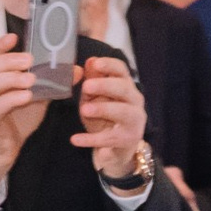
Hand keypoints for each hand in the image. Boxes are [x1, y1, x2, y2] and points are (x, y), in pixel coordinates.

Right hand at [0, 33, 45, 197]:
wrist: (4, 149)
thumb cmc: (18, 119)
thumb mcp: (38, 98)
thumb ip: (52, 83)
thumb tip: (77, 69)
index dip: (1, 44)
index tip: (15, 37)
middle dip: (10, 60)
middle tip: (30, 60)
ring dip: (11, 78)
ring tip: (30, 79)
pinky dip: (11, 99)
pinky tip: (26, 97)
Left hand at [75, 48, 152, 182]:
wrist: (114, 150)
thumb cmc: (104, 118)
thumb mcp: (94, 98)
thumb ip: (92, 80)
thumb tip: (90, 61)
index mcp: (126, 87)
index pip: (122, 70)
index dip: (110, 65)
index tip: (96, 63)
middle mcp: (135, 102)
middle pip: (124, 89)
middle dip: (105, 85)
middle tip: (86, 86)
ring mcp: (134, 122)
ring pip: (123, 112)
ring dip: (103, 109)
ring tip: (84, 110)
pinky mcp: (128, 140)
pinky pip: (110, 138)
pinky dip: (91, 139)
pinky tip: (75, 139)